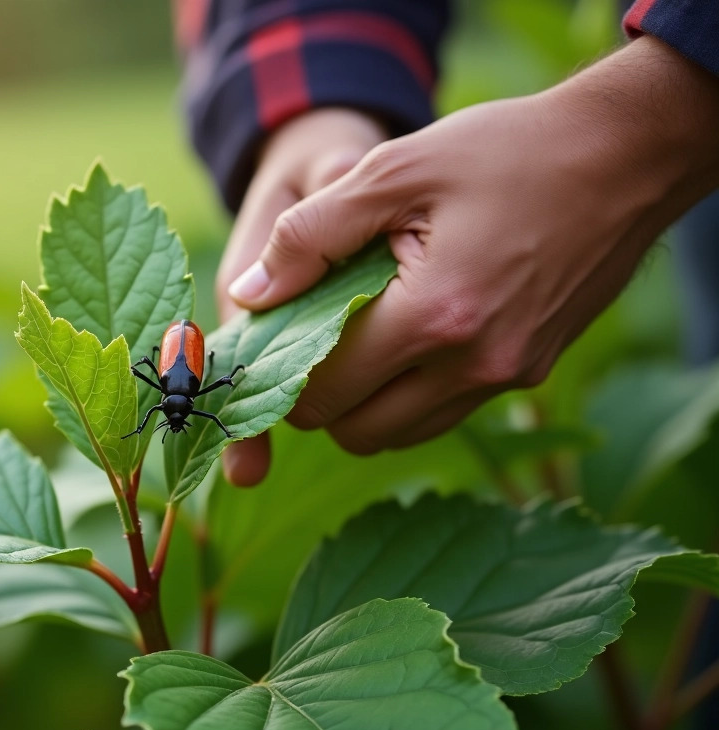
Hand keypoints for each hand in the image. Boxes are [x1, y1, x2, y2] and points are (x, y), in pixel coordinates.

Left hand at [221, 35, 718, 485]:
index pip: (324, 391)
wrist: (626, 155)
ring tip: (355, 335)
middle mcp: (475, 365)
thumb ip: (309, 236)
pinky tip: (404, 337)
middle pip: (355, 430)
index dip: (281, 373)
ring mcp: (507, 376)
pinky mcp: (529, 373)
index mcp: (435, 316)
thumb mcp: (394, 170)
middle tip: (307, 340)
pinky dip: (408, 393)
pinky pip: (443, 413)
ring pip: (399, 432)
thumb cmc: (506, 151)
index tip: (270, 340)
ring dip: (363, 401)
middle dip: (317, 397)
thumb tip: (248, 295)